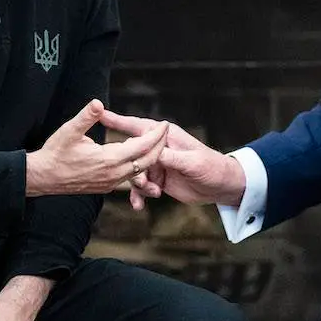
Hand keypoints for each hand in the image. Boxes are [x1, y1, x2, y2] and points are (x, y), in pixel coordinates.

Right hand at [26, 99, 167, 195]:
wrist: (43, 178)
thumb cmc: (54, 153)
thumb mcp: (68, 131)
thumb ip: (86, 117)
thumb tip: (98, 103)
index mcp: (108, 159)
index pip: (141, 146)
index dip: (155, 134)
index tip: (165, 123)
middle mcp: (113, 174)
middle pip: (147, 161)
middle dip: (160, 146)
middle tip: (167, 132)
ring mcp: (110, 183)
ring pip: (140, 171)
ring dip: (151, 158)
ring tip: (158, 143)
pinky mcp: (106, 187)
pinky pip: (129, 178)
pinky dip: (139, 167)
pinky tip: (139, 157)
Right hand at [101, 111, 246, 207]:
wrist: (221, 186)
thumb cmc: (211, 167)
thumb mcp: (192, 162)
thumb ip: (170, 157)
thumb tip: (150, 153)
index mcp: (166, 136)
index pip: (137, 126)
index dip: (117, 120)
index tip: (99, 114)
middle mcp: (158, 148)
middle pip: (131, 153)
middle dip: (130, 168)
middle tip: (142, 182)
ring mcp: (156, 164)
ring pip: (134, 172)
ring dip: (137, 185)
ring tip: (152, 193)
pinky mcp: (158, 179)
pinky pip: (141, 187)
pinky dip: (139, 196)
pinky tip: (139, 206)